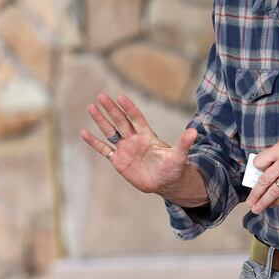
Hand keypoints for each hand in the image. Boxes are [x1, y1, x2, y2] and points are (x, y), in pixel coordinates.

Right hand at [80, 94, 197, 195]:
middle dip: (111, 109)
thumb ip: (184, 143)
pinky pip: (104, 150)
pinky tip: (84, 133)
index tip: (120, 97)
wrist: (165, 183)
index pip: (136, 118)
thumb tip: (194, 132)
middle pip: (121, 121)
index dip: (129, 108)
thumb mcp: (179, 156)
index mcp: (147, 135)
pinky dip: (94, 142)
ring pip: (110, 131)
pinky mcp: (119, 161)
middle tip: (101, 96)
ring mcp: (125, 149)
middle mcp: (134, 139)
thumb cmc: (174, 168)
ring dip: (101, 120)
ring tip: (91, 107)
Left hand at [245, 136, 278, 213]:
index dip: (255, 168)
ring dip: (265, 201)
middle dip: (256, 193)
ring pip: (275, 190)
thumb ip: (278, 154)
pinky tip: (273, 204)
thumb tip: (265, 166)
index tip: (253, 174)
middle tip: (250, 201)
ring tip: (257, 208)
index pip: (261, 161)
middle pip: (265, 179)